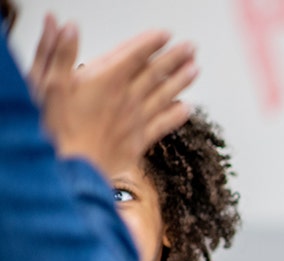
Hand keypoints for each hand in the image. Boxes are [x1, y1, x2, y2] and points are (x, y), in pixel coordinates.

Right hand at [32, 17, 197, 177]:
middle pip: (155, 73)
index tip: (166, 34)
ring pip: (164, 95)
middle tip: (191, 47)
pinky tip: (186, 108)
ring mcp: (134, 120)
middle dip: (174, 57)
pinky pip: (162, 125)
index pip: (134, 55)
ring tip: (195, 69)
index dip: (151, 42)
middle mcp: (126, 98)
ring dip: (181, 81)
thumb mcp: (48, 83)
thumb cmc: (54, 129)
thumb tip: (68, 27)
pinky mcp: (137, 141)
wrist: (69, 169)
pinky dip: (176, 115)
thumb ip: (60, 53)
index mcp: (105, 81)